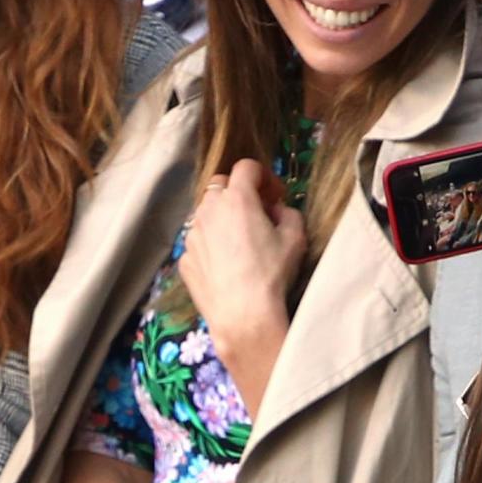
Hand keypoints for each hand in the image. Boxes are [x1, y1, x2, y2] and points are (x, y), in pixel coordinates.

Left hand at [178, 160, 305, 363]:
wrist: (243, 315)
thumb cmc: (272, 273)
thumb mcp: (296, 238)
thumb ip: (288, 213)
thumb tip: (276, 211)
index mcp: (237, 199)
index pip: (246, 167)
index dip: (264, 176)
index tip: (275, 195)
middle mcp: (209, 210)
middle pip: (221, 186)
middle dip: (239, 193)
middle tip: (257, 214)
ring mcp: (192, 235)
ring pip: (206, 214)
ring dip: (223, 218)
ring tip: (241, 242)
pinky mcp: (185, 259)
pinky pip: (199, 242)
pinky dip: (212, 245)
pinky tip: (227, 266)